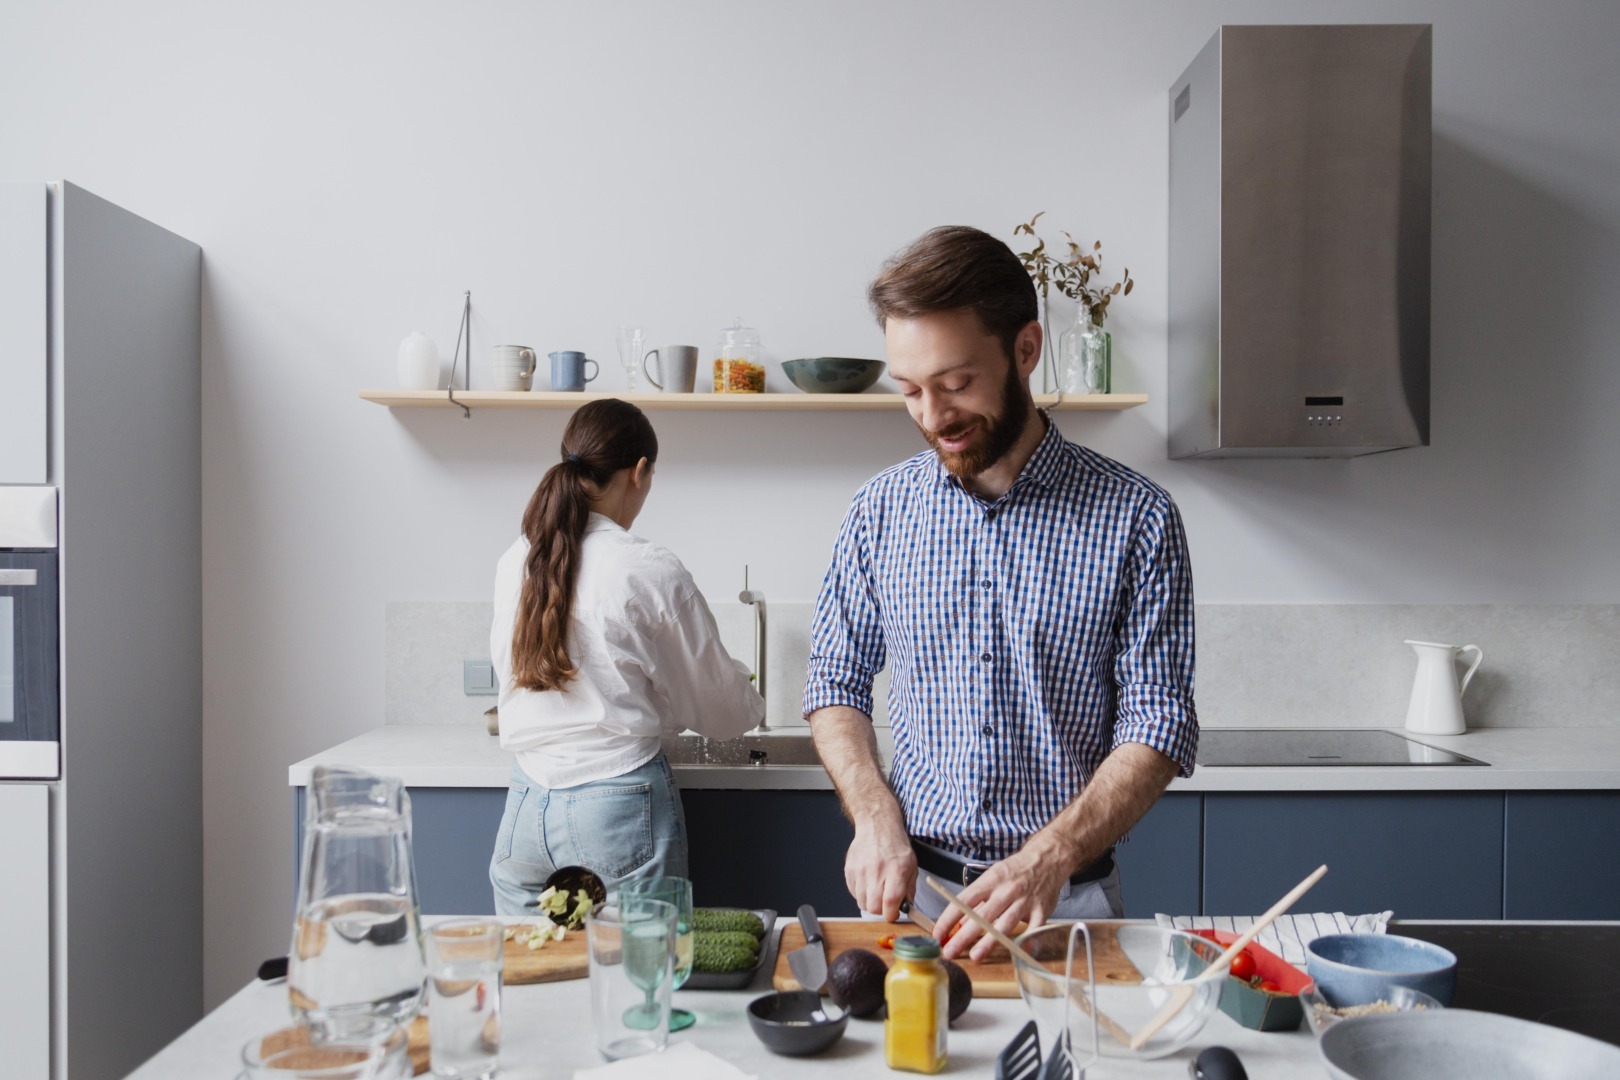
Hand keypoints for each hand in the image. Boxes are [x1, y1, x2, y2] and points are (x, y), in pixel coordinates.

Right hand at [845, 818, 916, 922]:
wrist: (876, 827)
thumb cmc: (895, 846)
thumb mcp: (911, 866)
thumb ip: (910, 889)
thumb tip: (907, 908)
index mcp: (896, 870)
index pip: (890, 902)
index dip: (892, 913)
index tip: (895, 913)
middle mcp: (876, 871)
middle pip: (873, 907)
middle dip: (881, 910)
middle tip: (886, 903)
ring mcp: (860, 871)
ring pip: (862, 903)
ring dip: (871, 902)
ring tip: (877, 890)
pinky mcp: (849, 871)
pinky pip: (854, 893)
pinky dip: (861, 893)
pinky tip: (868, 883)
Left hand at [933, 847, 1069, 961]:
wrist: (1047, 859)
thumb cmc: (1015, 871)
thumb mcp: (992, 879)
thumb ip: (978, 903)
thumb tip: (959, 926)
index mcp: (990, 881)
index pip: (964, 901)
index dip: (949, 918)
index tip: (937, 933)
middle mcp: (1006, 891)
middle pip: (982, 916)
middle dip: (963, 936)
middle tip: (949, 951)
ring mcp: (1024, 901)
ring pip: (1005, 923)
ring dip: (988, 941)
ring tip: (975, 956)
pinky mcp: (1042, 910)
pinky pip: (1033, 928)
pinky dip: (1026, 941)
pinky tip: (1017, 952)